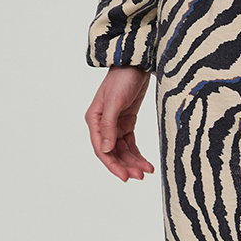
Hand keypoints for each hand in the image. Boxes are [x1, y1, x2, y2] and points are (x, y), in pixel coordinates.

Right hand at [85, 65, 154, 180]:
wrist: (136, 63)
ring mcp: (115, 124)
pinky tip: (146, 163)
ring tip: (146, 171)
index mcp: (94, 120)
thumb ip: (108, 126)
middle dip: (126, 165)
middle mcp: (102, 125)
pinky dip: (138, 154)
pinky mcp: (126, 122)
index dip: (112, 165)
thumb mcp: (114, 102)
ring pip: (123, 151)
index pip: (101, 149)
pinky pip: (131, 144)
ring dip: (133, 162)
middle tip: (140, 176)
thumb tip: (105, 150)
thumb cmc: (122, 78)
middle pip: (113, 153)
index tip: (125, 177)